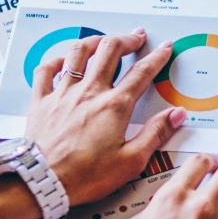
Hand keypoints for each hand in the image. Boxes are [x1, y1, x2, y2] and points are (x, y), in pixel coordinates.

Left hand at [24, 29, 181, 205]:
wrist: (41, 182)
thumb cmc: (84, 176)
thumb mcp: (130, 162)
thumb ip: (155, 134)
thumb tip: (176, 115)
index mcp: (114, 107)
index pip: (141, 72)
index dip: (156, 57)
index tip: (164, 48)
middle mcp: (89, 92)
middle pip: (110, 50)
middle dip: (126, 39)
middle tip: (136, 37)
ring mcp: (63, 94)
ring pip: (78, 52)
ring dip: (94, 41)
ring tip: (103, 41)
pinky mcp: (41, 101)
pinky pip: (46, 70)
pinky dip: (56, 60)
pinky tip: (63, 61)